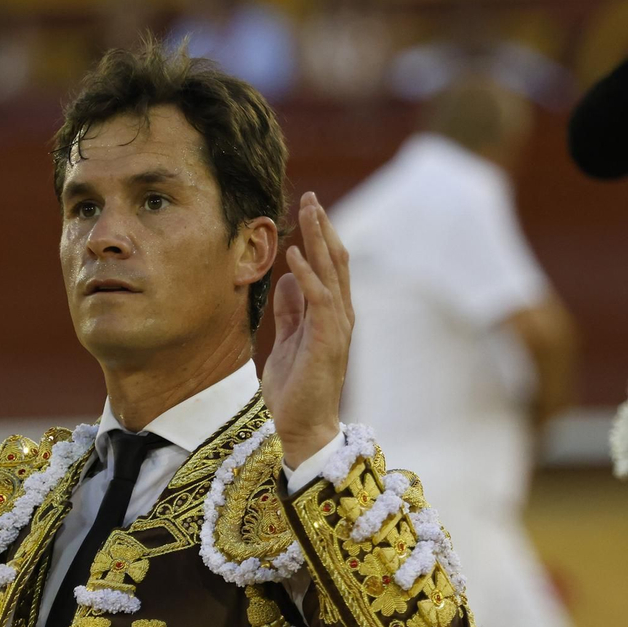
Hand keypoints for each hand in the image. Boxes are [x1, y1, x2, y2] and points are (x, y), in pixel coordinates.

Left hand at [262, 192, 353, 467]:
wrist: (302, 428)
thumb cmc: (295, 390)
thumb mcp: (287, 341)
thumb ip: (290, 310)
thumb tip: (288, 277)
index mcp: (331, 316)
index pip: (331, 267)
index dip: (321, 237)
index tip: (310, 209)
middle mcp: (340, 317)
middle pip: (336, 261)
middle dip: (324, 228)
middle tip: (312, 197)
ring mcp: (336, 328)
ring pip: (332, 273)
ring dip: (320, 240)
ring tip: (309, 211)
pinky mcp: (326, 340)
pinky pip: (319, 299)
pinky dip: (308, 275)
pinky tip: (295, 254)